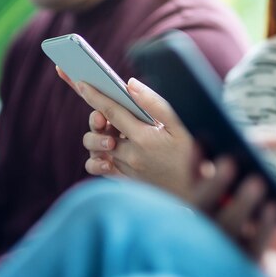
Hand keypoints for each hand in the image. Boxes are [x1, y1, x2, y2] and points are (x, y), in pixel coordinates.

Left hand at [77, 78, 194, 199]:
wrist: (194, 194)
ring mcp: (125, 169)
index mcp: (143, 138)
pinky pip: (99, 167)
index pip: (111, 111)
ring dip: (98, 138)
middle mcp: (130, 155)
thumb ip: (155, 104)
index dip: (94, 95)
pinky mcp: (123, 180)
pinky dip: (99, 157)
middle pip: (98, 132)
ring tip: (112, 131)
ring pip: (96, 150)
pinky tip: (110, 150)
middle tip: (104, 112)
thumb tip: (131, 84)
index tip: (81, 83)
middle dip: (96, 118)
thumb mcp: (179, 126)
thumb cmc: (189, 156)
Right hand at [191, 155, 275, 276]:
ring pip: (224, 228)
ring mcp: (230, 252)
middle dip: (213, 183)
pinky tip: (274, 208)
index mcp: (216, 207)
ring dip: (239, 203)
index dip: (195, 163)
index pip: (196, 184)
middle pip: (201, 207)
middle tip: (230, 161)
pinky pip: (252, 249)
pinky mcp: (251, 272)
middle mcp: (215, 229)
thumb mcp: (271, 195)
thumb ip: (254, 175)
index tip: (202, 141)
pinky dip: (262, 227)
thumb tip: (247, 145)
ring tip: (258, 181)